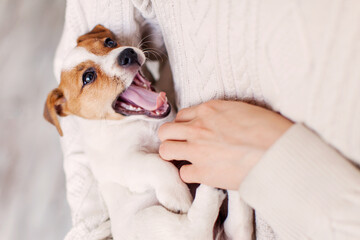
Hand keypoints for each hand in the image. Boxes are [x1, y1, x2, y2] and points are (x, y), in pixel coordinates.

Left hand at [158, 100, 292, 189]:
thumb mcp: (242, 110)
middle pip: (165, 131)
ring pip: (166, 150)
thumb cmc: (268, 129)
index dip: (183, 125)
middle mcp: (197, 128)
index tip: (187, 131)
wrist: (276, 151)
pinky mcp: (202, 172)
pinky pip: (183, 173)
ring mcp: (197, 150)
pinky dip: (190, 174)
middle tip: (178, 144)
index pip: (181, 115)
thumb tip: (218, 121)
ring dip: (172, 154)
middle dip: (170, 137)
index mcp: (208, 110)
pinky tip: (200, 173)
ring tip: (182, 158)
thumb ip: (222, 114)